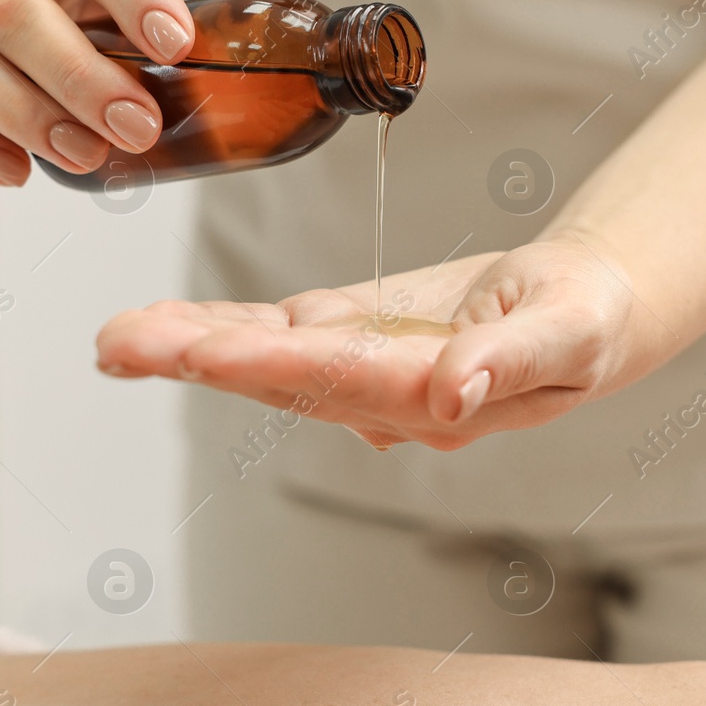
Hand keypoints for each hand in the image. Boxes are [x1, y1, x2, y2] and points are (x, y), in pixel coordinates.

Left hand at [95, 238, 660, 449]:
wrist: (586, 310)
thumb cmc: (588, 320)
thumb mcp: (571, 332)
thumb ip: (509, 361)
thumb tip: (451, 393)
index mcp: (432, 394)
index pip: (340, 380)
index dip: (269, 365)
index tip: (202, 352)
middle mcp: (382, 394)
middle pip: (279, 378)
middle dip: (198, 359)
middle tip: (119, 345)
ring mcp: (360, 368)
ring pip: (265, 358)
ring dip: (190, 346)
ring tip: (117, 338)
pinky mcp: (352, 335)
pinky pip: (277, 332)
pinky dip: (222, 326)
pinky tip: (168, 325)